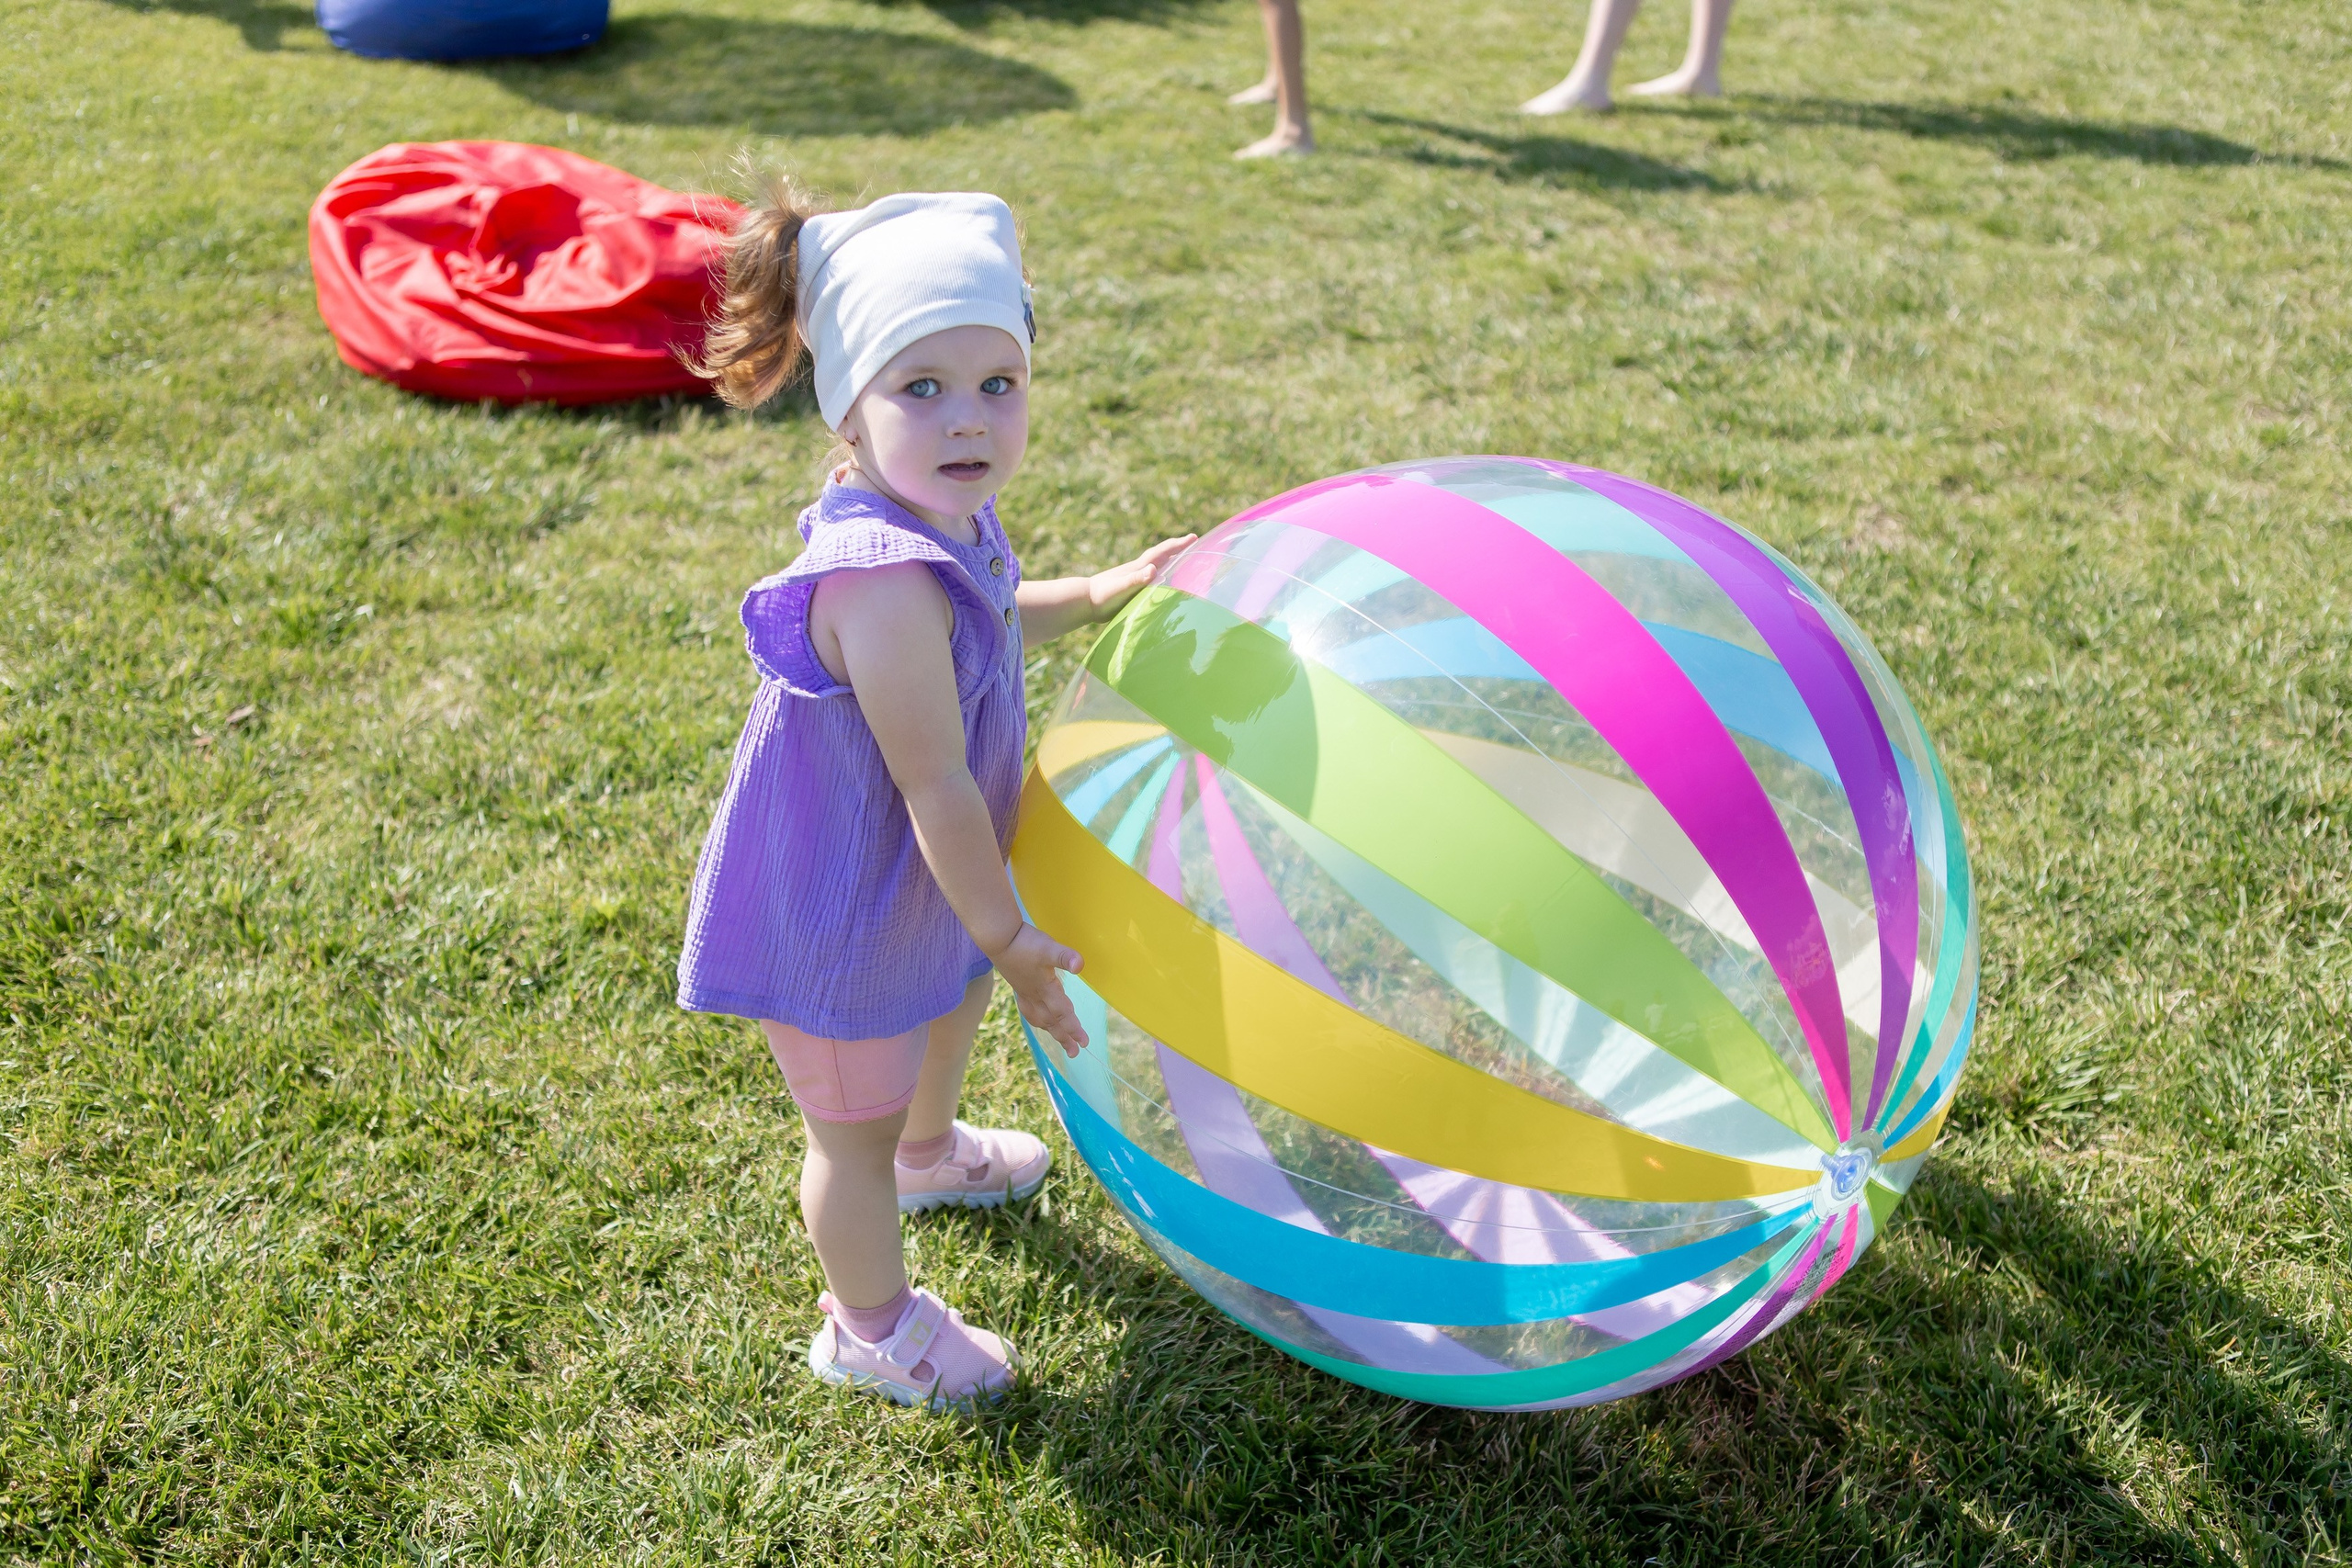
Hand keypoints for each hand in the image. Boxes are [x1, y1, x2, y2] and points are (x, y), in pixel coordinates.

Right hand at [988, 921, 1088, 1055]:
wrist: (997, 938)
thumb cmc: (1024, 943)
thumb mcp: (1048, 947)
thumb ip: (1065, 957)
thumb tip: (1080, 965)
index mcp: (1045, 989)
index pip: (1063, 1014)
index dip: (1074, 1029)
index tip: (1084, 1043)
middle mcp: (1035, 995)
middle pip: (1051, 1022)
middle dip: (1064, 1037)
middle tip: (1074, 1052)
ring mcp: (1025, 991)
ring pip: (1039, 1018)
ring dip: (1050, 1030)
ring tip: (1059, 1040)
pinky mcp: (1018, 985)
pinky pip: (1029, 1010)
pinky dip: (1036, 1018)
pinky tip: (1038, 1017)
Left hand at [1086, 534, 1197, 622]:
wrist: (1084, 601)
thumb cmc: (1103, 595)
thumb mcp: (1122, 587)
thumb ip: (1137, 579)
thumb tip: (1153, 569)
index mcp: (1139, 567)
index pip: (1163, 552)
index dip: (1179, 544)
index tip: (1194, 537)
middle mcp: (1138, 570)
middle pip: (1162, 555)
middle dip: (1178, 549)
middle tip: (1193, 542)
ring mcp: (1134, 579)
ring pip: (1157, 566)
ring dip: (1171, 561)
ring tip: (1183, 560)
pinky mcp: (1131, 589)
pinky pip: (1152, 580)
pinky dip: (1161, 577)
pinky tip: (1163, 583)